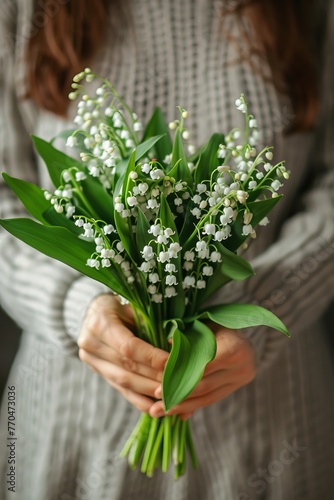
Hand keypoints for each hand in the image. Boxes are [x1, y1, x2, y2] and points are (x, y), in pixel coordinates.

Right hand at [77, 294, 167, 411]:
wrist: (96, 310)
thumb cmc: (122, 305)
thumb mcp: (134, 305)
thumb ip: (149, 322)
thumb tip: (174, 342)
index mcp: (99, 322)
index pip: (128, 346)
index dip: (151, 357)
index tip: (172, 363)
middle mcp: (90, 343)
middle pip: (125, 367)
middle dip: (152, 378)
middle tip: (176, 385)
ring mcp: (91, 360)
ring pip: (122, 381)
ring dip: (147, 391)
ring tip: (169, 397)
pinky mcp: (98, 372)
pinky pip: (119, 389)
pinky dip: (138, 399)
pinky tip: (155, 406)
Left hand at [149, 326, 255, 419]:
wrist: (240, 333)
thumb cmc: (214, 325)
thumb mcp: (201, 325)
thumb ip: (187, 337)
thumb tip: (168, 345)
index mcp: (234, 348)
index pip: (201, 366)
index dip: (179, 375)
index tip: (159, 383)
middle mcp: (242, 367)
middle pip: (204, 385)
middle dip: (178, 394)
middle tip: (156, 400)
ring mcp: (241, 380)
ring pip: (207, 397)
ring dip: (183, 405)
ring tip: (161, 410)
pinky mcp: (235, 388)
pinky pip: (211, 399)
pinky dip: (192, 405)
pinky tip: (176, 411)